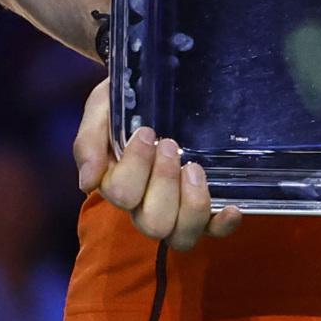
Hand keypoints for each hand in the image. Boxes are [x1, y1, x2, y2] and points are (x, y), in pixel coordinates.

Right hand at [74, 77, 240, 251]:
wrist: (154, 85)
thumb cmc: (125, 101)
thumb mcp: (100, 110)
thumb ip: (89, 143)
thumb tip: (88, 182)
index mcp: (117, 184)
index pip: (121, 195)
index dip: (135, 166)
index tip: (146, 131)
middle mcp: (144, 205)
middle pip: (153, 223)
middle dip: (164, 183)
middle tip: (170, 144)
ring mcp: (176, 209)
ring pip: (181, 235)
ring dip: (192, 204)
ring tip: (193, 166)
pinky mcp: (203, 206)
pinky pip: (213, 231)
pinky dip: (222, 225)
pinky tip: (232, 208)